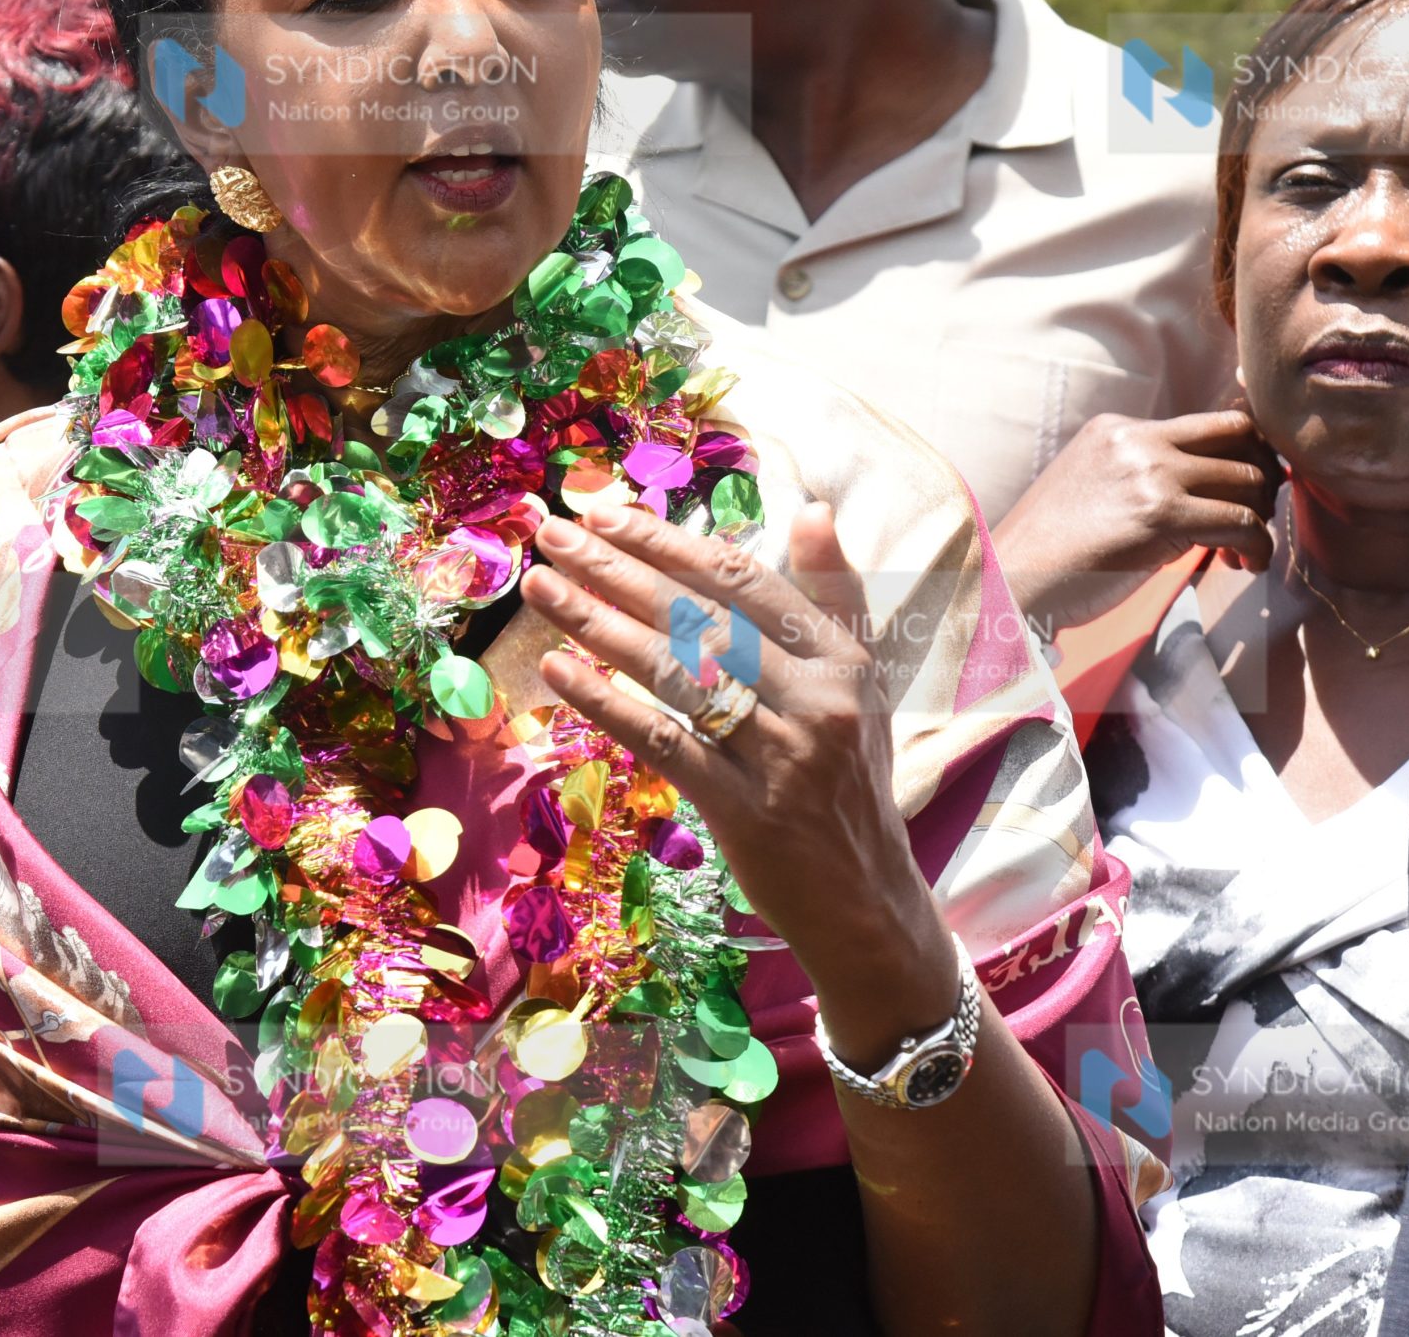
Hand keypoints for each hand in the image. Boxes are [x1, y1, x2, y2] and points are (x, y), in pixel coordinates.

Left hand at [520, 501, 956, 1066]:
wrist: (868, 901)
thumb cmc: (850, 781)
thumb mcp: (863, 685)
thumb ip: (832, 599)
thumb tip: (811, 507)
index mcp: (842, 660)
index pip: (741, 581)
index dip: (669, 542)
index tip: (606, 511)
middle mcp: (817, 700)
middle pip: (700, 617)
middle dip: (618, 567)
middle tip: (553, 532)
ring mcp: (780, 757)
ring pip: (676, 673)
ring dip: (597, 624)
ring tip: (540, 589)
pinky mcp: (744, 812)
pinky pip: (663, 742)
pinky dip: (606, 703)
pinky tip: (558, 671)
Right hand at [991, 409, 1281, 634]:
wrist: (1012, 579)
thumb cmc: (1050, 550)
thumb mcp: (1092, 488)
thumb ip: (1138, 475)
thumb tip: (1200, 489)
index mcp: (1117, 429)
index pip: (1209, 423)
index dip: (1241, 456)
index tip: (1242, 491)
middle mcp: (1137, 441)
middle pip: (1240, 437)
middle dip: (1261, 478)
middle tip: (1254, 516)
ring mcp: (1151, 474)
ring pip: (1248, 480)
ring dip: (1259, 518)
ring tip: (1245, 550)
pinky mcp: (1162, 515)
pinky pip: (1242, 522)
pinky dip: (1258, 547)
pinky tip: (1245, 564)